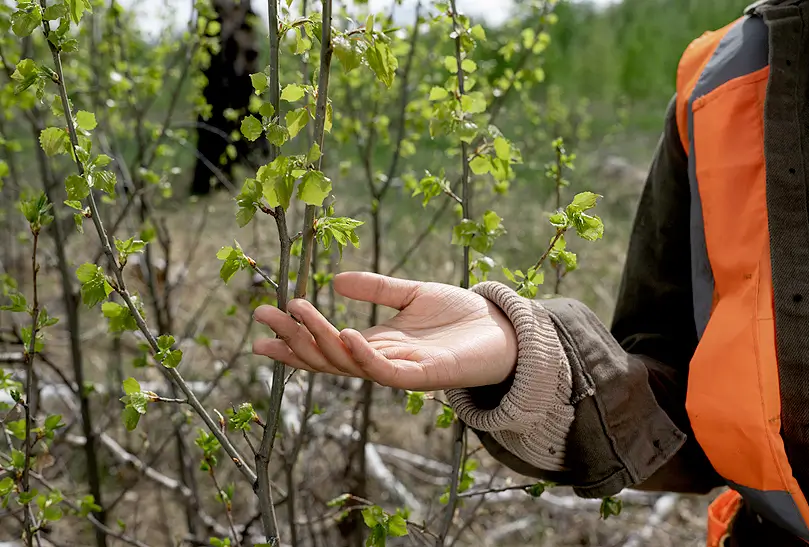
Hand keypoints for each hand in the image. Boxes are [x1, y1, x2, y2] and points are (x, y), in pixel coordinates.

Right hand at [251, 272, 517, 390]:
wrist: (504, 331)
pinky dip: (363, 356)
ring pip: (348, 364)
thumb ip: (377, 288)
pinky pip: (386, 371)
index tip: (262, 318)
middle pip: (326, 356)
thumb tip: (336, 280)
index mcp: (376, 344)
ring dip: (320, 340)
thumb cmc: (461, 316)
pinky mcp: (423, 376)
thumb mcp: (412, 294)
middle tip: (263, 315)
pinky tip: (345, 333)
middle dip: (293, 338)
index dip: (293, 334)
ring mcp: (400, 371)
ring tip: (297, 312)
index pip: (324, 344)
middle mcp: (381, 361)